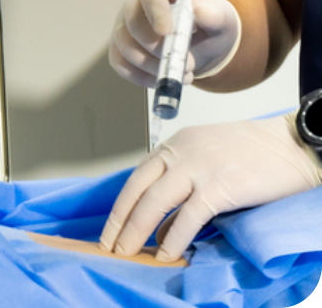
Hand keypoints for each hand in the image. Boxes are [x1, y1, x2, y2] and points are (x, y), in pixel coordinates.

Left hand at [100, 113, 321, 261]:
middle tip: (109, 245)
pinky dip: (174, 238)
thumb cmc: (248, 151)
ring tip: (126, 252)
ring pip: (155, 203)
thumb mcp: (203, 157)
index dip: (121, 205)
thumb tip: (159, 224)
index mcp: (174, 145)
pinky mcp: (219, 187)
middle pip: (138, 189)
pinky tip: (166, 254)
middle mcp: (180, 153)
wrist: (287, 143)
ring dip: (137, 231)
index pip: (137, 176)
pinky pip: (188, 217)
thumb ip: (179, 186)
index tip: (112, 226)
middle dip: (120, 221)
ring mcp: (198, 169)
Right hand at [108, 0, 240, 87]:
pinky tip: (163, 79)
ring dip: (152, 66)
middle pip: (132, 22)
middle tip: (186, 62)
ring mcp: (124, 26)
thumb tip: (199, 11)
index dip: (156, 10)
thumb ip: (213, 14)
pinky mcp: (119, 49)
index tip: (167, 32)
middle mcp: (135, 2)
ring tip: (181, 73)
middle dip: (156, 47)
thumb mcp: (220, 18)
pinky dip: (142, 77)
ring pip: (125, 47)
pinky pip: (121, 65)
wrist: (201, 42)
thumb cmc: (208, 24)